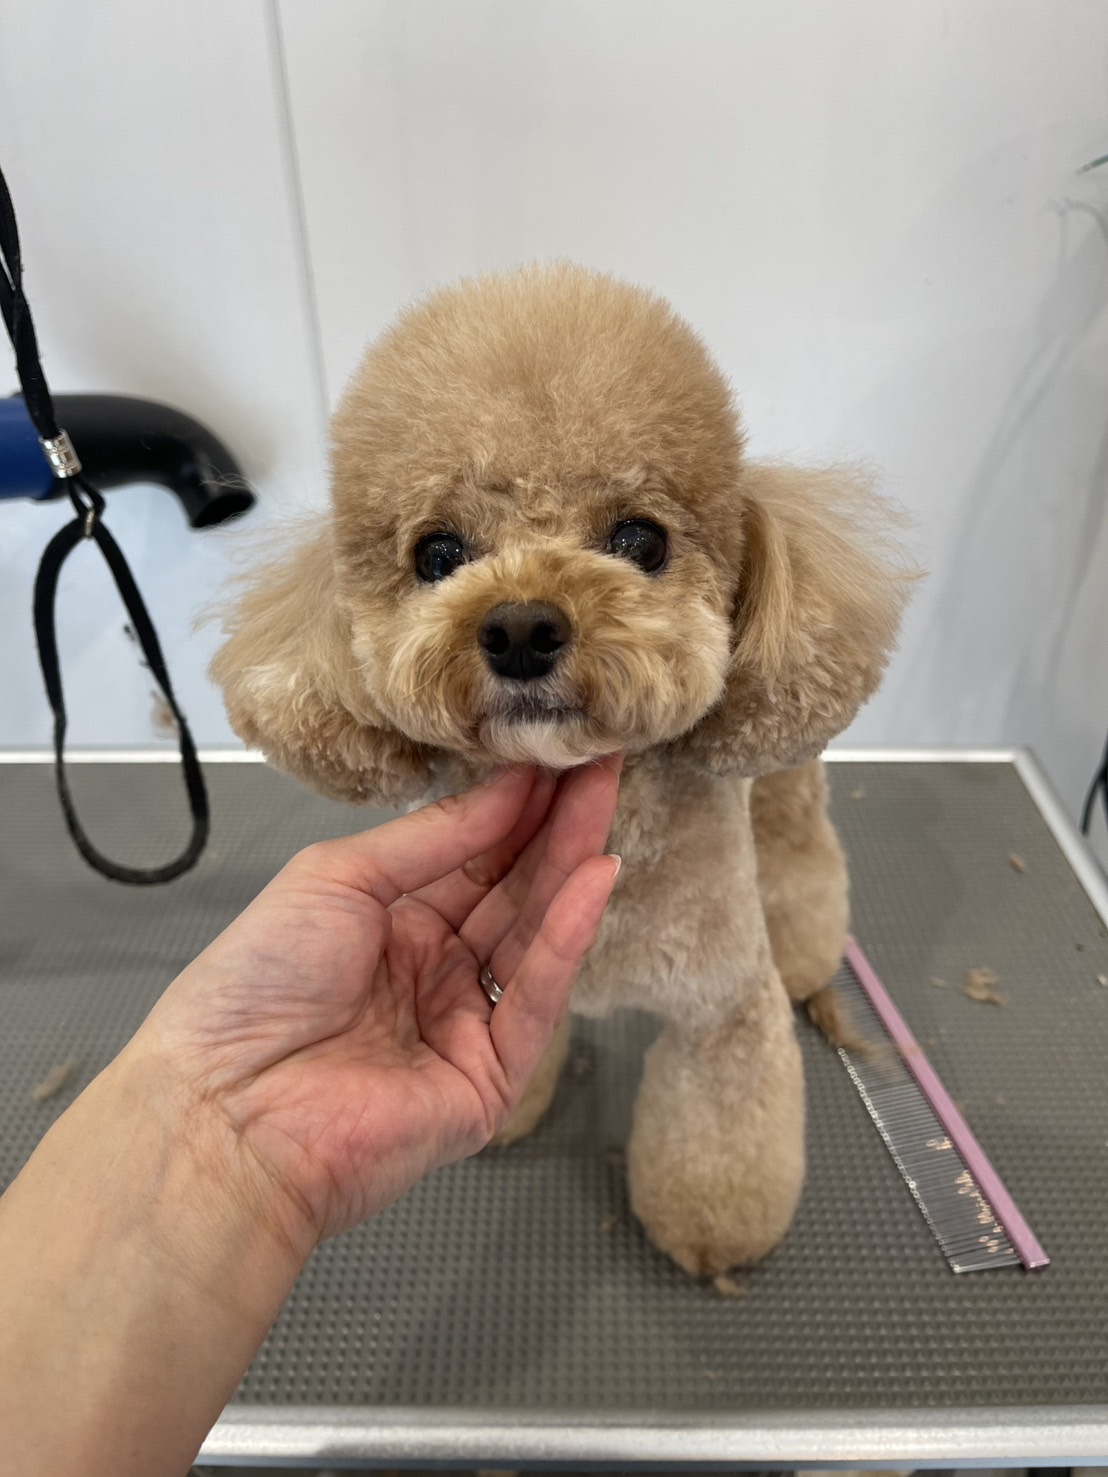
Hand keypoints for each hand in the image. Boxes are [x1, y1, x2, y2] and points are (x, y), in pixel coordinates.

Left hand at [138, 761, 620, 1254]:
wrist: (225, 1105)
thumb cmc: (258, 979)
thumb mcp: (341, 877)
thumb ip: (434, 837)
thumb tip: (511, 786)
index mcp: (391, 923)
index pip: (473, 857)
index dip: (515, 806)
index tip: (557, 752)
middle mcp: (434, 970)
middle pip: (512, 891)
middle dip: (556, 827)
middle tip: (599, 765)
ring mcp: (465, 1026)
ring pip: (532, 938)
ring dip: (571, 869)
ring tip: (602, 802)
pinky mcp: (490, 1081)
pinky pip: (534, 1001)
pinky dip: (566, 940)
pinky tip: (593, 878)